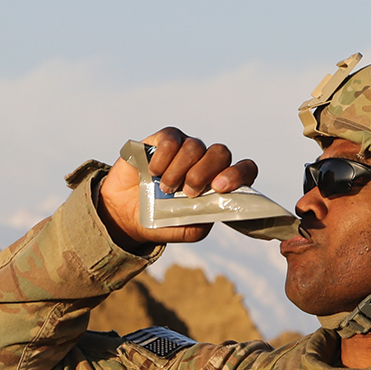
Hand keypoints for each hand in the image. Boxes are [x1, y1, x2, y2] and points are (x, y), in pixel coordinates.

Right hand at [97, 127, 259, 249]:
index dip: (239, 174)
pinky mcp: (163, 140)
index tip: (221, 186)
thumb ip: (202, 223)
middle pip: (221, 152)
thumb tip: (214, 210)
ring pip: (195, 146)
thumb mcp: (185, 230)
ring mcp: (185, 149)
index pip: (245, 169)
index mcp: (218, 183)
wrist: (125, 214)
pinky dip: (163, 158)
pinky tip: (153, 172)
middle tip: (188, 192)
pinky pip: (172, 139)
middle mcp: (206, 162)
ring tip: (165, 188)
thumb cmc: (161, 220)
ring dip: (179, 170)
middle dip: (205, 172)